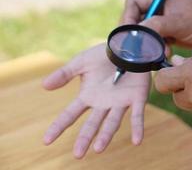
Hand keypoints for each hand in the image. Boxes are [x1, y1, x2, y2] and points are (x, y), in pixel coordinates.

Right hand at [43, 43, 150, 158]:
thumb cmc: (103, 55)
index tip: (46, 141)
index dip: (58, 126)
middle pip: (92, 123)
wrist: (126, 46)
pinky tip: (137, 141)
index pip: (70, 114)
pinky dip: (137, 128)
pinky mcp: (137, 99)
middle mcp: (103, 103)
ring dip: (106, 135)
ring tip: (99, 148)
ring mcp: (120, 102)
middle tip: (78, 154)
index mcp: (88, 96)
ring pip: (112, 122)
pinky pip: (137, 116)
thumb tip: (44, 86)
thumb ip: (64, 74)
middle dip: (85, 138)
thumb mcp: (81, 62)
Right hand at [122, 0, 191, 47]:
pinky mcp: (166, 30)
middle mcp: (158, 5)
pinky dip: (155, 47)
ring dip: (147, 43)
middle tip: (137, 49)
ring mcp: (162, 18)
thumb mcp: (182, 22)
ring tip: (156, 52)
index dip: (127, 19)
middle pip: (135, 19)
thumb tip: (138, 32)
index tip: (128, 35)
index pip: (132, 4)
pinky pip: (153, 39)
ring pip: (144, 31)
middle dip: (137, 34)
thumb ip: (159, 25)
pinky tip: (164, 53)